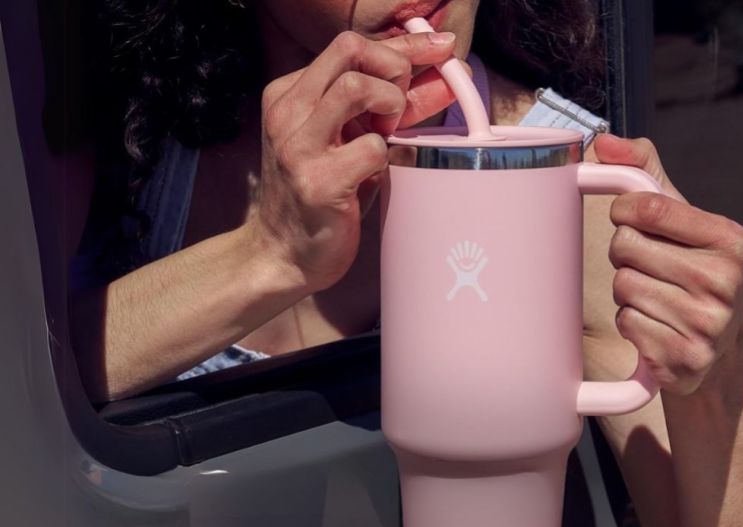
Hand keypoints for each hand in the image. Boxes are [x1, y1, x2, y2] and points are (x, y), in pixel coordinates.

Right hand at [249, 31, 458, 293]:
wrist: (285, 255)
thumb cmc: (324, 196)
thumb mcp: (351, 140)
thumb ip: (390, 107)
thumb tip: (445, 76)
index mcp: (290, 95)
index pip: (350, 46)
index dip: (404, 44)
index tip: (442, 46)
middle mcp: (288, 112)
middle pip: (350, 49)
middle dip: (396, 67)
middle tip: (402, 107)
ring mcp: (298, 146)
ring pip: (356, 86)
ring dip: (390, 105)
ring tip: (387, 136)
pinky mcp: (316, 182)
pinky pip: (372, 148)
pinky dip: (387, 157)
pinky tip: (375, 174)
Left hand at [594, 134, 742, 395]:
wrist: (720, 353)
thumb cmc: (694, 275)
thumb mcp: (684, 220)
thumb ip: (647, 172)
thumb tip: (604, 142)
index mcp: (729, 238)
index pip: (648, 206)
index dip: (624, 211)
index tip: (629, 218)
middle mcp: (724, 280)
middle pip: (626, 247)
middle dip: (626, 256)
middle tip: (649, 267)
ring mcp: (707, 322)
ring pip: (622, 286)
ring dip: (627, 292)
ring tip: (655, 298)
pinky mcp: (684, 357)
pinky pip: (626, 322)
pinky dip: (632, 323)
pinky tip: (655, 325)